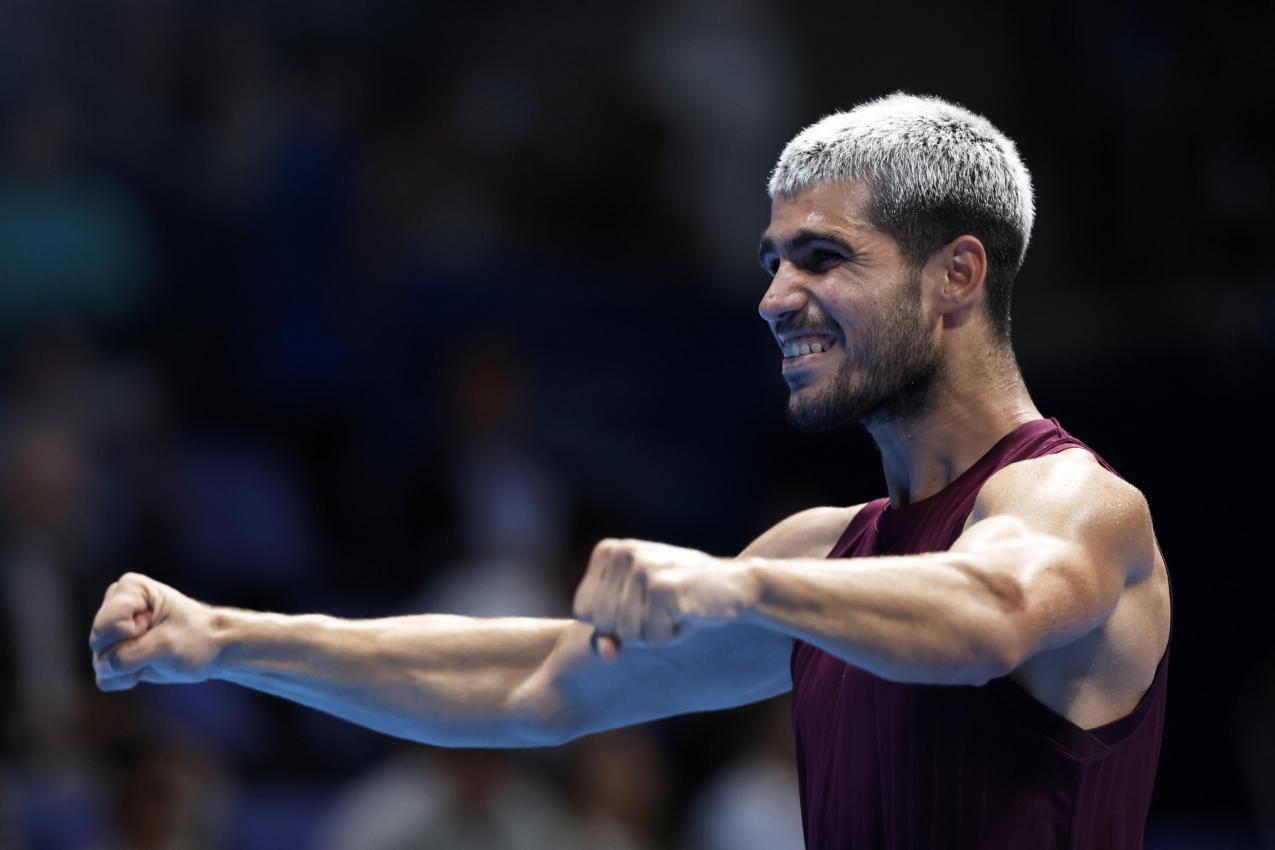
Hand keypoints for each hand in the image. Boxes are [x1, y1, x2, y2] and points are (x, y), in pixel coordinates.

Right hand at [89, 573, 220, 690]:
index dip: (132, 634)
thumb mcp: (166, 644)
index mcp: (129, 588)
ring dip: (130, 667)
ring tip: (155, 653)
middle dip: (130, 651)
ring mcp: (111, 631)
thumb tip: (103, 669)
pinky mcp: (112, 653)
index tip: (158, 625)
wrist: (212, 650)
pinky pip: (105, 678)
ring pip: (101, 661)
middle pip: (99, 641)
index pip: (107, 624)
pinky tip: (146, 666)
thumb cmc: (196, 637)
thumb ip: (128, 655)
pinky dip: (127, 678)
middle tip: (158, 641)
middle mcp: (115, 605)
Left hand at [572, 539, 754, 658]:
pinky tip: (688, 613)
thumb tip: (607, 653)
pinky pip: (651, 637)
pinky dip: (671, 635)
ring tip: (676, 610)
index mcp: (608, 551)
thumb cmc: (682, 598)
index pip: (583, 611)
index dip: (612, 622)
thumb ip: (611, 633)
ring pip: (626, 633)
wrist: (735, 585)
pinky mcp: (664, 587)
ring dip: (654, 633)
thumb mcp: (638, 611)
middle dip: (633, 629)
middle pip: (603, 624)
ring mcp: (643, 568)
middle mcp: (622, 553)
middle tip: (662, 608)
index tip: (642, 604)